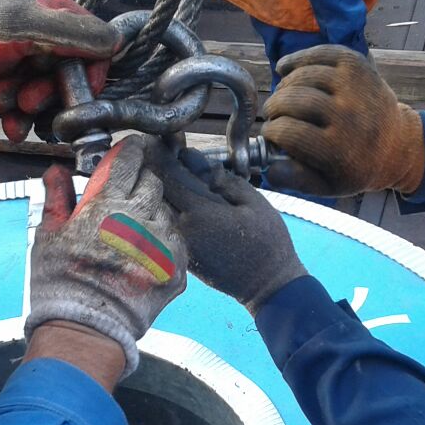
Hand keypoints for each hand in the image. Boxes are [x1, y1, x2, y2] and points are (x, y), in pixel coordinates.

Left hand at [0, 0, 119, 141]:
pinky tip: (3, 120)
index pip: (92, 44)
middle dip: (50, 93)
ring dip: (29, 108)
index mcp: (52, 10)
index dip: (91, 72)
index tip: (84, 94)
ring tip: (5, 106)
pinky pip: (25, 105)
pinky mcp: (7, 79)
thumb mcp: (26, 27)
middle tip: (29, 102)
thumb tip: (117, 42)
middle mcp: (42, 33)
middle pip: (69, 74)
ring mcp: (24, 57)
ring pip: (47, 94)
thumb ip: (73, 35)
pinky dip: (16, 116)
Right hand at [25, 135, 187, 378]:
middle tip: (128, 197)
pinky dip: (165, 243)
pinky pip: (177, 243)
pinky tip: (146, 255)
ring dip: (154, 215)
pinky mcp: (178, 268)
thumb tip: (56, 171)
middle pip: (153, 182)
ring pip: (167, 213)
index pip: (129, 159)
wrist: (86, 330)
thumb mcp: (49, 235)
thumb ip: (57, 198)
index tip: (131, 151)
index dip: (131, 151)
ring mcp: (163, 243)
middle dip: (142, 182)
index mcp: (108, 204)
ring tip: (135, 234)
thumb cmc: (60, 283)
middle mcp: (141, 218)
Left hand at [159, 150, 306, 313]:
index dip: (159, 154)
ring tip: (166, 171)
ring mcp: (180, 244)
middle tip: (156, 149)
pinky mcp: (182, 254)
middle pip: (158, 192)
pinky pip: (168, 224)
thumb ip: (222, 180)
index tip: (156, 137)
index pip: (168, 176)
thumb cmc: (268, 242)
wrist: (267, 286)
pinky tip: (178, 197)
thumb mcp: (254, 203)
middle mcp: (182, 230)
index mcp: (199, 214)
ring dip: (161, 189)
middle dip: (156, 169)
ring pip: (161, 209)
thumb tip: (194, 160)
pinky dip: (169, 207)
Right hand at [261, 45, 424, 197]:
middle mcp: (348, 115)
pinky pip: (321, 54)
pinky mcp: (358, 66)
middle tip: (271, 114)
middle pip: (294, 100)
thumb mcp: (327, 186)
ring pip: (304, 75)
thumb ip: (294, 180)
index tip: (268, 133)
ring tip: (281, 96)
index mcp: (339, 149)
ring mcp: (355, 86)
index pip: (289, 132)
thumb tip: (267, 164)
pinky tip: (285, 68)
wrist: (397, 145)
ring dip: (284, 85)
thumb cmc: (355, 168)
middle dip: (274, 107)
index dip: (271, 131)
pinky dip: (298, 58)